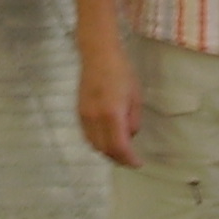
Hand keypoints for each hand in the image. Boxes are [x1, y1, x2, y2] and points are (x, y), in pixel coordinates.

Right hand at [77, 44, 141, 165]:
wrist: (98, 55)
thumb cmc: (122, 72)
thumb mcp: (135, 97)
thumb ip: (133, 121)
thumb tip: (129, 137)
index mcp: (112, 114)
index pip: (119, 147)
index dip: (129, 159)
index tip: (138, 163)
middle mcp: (95, 118)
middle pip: (105, 150)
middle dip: (119, 159)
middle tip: (130, 160)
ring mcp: (85, 116)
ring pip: (94, 145)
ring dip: (107, 152)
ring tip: (120, 152)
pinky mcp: (79, 112)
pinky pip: (88, 136)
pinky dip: (98, 143)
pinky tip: (107, 140)